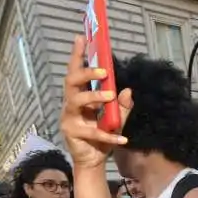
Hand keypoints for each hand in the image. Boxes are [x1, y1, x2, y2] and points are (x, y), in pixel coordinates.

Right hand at [60, 35, 131, 169]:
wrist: (94, 161)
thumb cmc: (102, 137)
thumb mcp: (116, 120)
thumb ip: (122, 107)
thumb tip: (128, 90)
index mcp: (80, 97)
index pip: (76, 72)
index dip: (77, 55)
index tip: (81, 37)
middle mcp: (71, 104)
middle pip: (71, 81)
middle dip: (85, 73)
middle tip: (104, 71)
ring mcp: (69, 118)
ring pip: (76, 101)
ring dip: (94, 96)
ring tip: (110, 96)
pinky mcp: (72, 133)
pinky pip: (92, 132)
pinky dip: (109, 136)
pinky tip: (123, 138)